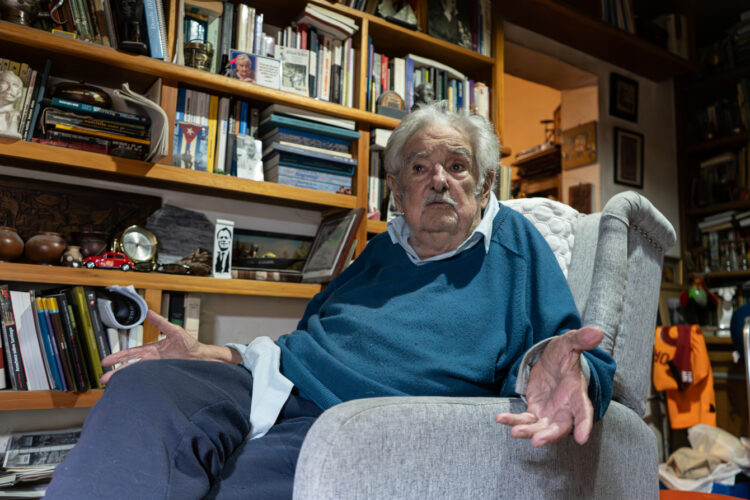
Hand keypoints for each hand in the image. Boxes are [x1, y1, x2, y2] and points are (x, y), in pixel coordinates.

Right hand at [99, 309, 203, 383]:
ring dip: (126, 380)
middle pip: (130, 367)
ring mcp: (157, 370)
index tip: (106, 361)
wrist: (202, 358)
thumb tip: (150, 312)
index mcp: (151, 350)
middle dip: (116, 372)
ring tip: (114, 387)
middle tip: (104, 378)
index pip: (131, 353)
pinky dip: (141, 385)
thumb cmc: (190, 344)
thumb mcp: (175, 331)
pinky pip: (149, 382)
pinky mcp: (163, 377)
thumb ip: (161, 323)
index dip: (118, 357)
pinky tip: (133, 390)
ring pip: (138, 376)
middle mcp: (152, 361)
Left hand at [495, 327, 603, 447]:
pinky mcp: (534, 411)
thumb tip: (597, 332)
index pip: (584, 411)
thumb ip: (580, 340)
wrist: (550, 360)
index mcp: (576, 393)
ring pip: (540, 427)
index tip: (582, 438)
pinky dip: (513, 420)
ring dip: (528, 431)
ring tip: (514, 432)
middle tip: (536, 441)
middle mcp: (565, 408)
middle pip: (560, 427)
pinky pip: (524, 419)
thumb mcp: (569, 344)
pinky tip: (500, 418)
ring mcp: (549, 412)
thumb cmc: (564, 354)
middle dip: (549, 435)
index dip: (584, 424)